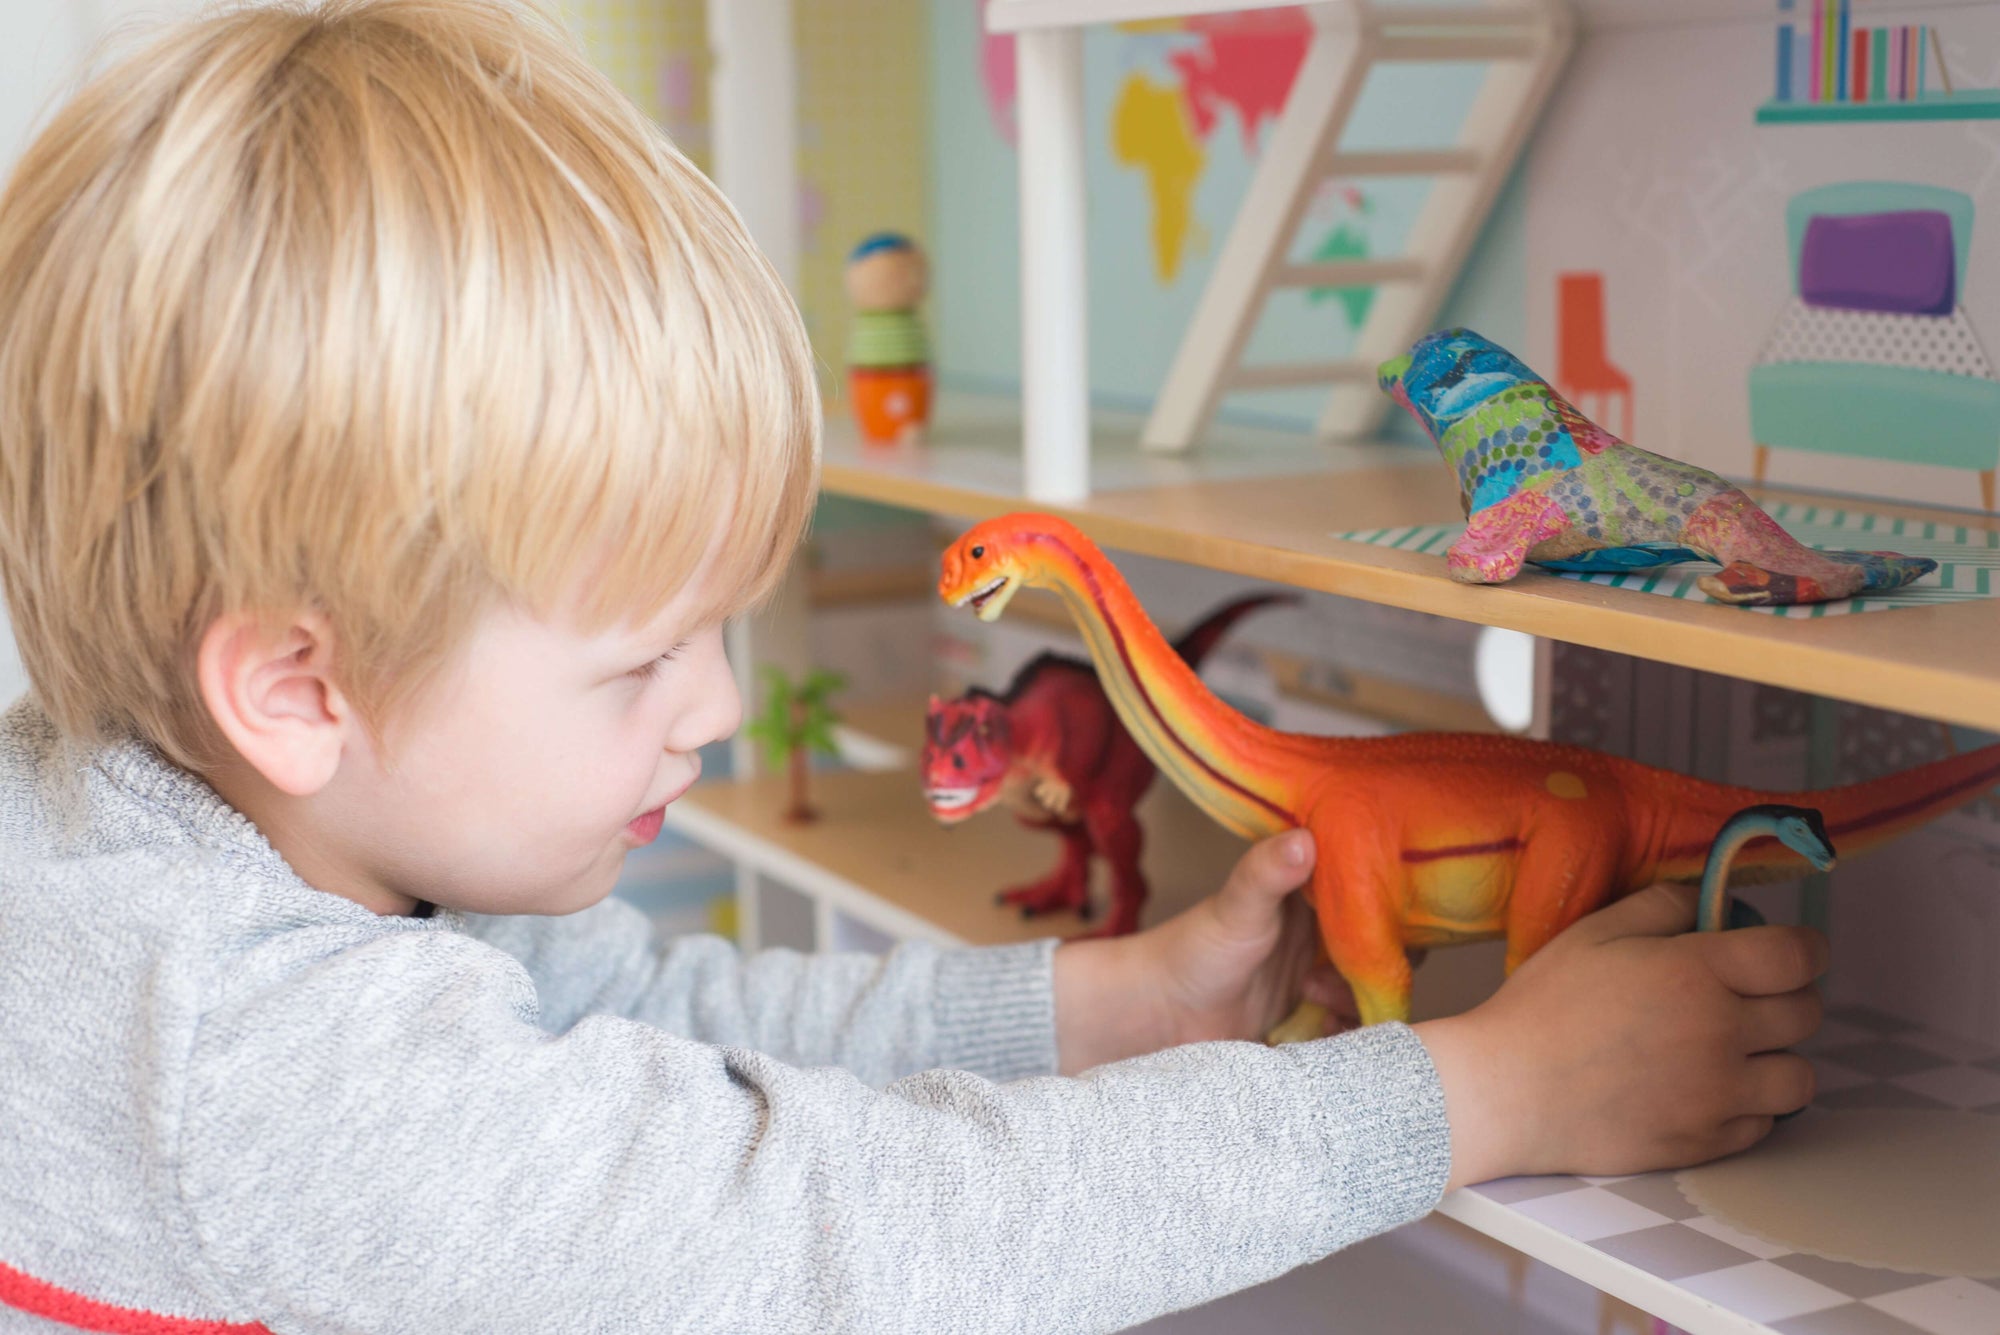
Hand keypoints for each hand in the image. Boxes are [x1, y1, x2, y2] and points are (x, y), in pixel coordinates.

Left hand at [1051, 830, 1361, 1072]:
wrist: (1160, 1013)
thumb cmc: (1195, 947)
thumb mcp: (1237, 906)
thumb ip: (1267, 872)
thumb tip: (1304, 839)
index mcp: (1318, 898)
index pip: (1381, 899)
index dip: (1396, 915)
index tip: (1392, 933)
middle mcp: (1328, 937)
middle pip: (1384, 952)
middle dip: (1379, 970)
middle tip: (1344, 977)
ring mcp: (1323, 980)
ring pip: (1372, 993)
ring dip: (1358, 1003)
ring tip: (1316, 1001)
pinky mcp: (1313, 1021)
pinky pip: (1352, 1030)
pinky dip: (1348, 1035)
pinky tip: (1322, 1033)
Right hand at [1414, 882, 1826, 1190]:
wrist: (1506, 1091)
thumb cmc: (1543, 1007)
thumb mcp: (1593, 933)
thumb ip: (1661, 906)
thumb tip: (1709, 905)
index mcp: (1698, 973)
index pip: (1798, 956)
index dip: (1806, 949)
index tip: (1791, 953)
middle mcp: (1722, 1034)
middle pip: (1807, 1015)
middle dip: (1788, 998)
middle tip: (1749, 997)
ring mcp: (1718, 1096)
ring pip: (1800, 1078)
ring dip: (1778, 1058)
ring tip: (1737, 1052)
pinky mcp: (1706, 1143)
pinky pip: (1763, 1125)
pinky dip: (1747, 1106)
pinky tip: (1706, 1089)